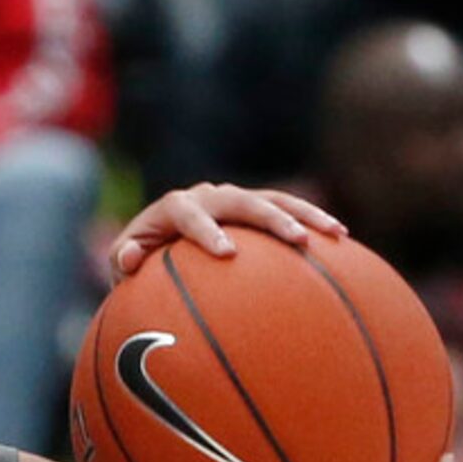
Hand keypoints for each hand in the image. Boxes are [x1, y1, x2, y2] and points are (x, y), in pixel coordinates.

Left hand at [110, 184, 344, 278]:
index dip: (207, 232)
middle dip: (271, 219)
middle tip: (296, 240)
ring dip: (305, 214)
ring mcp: (233, 199)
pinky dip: (311, 220)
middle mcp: (207, 195)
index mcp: (175, 208)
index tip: (226, 254)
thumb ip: (122, 261)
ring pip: (273, 199)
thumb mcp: (123, 266)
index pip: (191, 215)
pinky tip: (340, 238)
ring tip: (334, 233)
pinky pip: (286, 209)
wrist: (157, 241)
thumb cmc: (139, 263)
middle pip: (243, 201)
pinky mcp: (254, 207)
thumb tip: (128, 260)